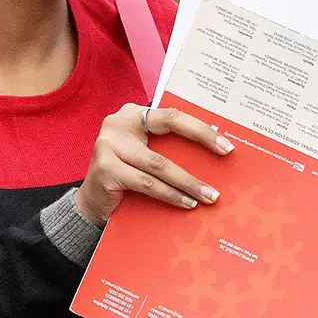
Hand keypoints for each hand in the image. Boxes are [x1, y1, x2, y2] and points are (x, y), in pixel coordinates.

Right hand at [74, 104, 233, 225]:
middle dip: (202, 140)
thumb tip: (212, 152)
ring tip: (208, 195)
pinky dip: (170, 195)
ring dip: (188, 181)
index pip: (172, 115)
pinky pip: (147, 184)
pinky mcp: (105, 169)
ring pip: (159, 164)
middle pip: (169, 126)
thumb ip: (167, 146)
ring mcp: (108, 145)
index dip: (200, 128)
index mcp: (133, 114)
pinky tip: (186, 203)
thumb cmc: (127, 175)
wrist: (92, 202)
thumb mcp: (145, 154)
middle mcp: (118, 123)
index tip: (225, 144)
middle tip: (226, 155)